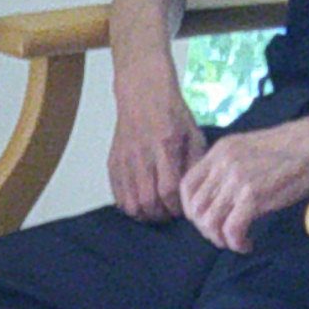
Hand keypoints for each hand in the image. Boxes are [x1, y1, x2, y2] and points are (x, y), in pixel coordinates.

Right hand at [106, 70, 203, 224]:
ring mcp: (125, 160)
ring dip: (145, 215)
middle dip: (161, 215)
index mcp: (166, 145)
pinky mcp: (113, 162)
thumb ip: (195, 163)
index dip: (176, 207)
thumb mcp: (193, 133)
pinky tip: (140, 204)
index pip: (169, 190)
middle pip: (148, 201)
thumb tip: (195, 192)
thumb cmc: (172, 113)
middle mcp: (143, 155)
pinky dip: (129, 207)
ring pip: (131, 203)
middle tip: (170, 215)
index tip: (183, 210)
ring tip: (155, 213)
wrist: (143, 92)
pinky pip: (118, 196)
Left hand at [174, 118, 308, 253]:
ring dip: (220, 239)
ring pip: (210, 222)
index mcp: (220, 151)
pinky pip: (231, 230)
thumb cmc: (290, 151)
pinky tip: (247, 243)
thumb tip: (216, 201)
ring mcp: (237, 178)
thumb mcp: (249, 150)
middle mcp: (224, 163)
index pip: (187, 186)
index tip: (206, 221)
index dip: (191, 211)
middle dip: (206, 230)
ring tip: (236, 241)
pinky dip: (236, 243)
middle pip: (196, 209)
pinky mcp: (253, 194)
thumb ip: (228, 169)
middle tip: (224, 236)